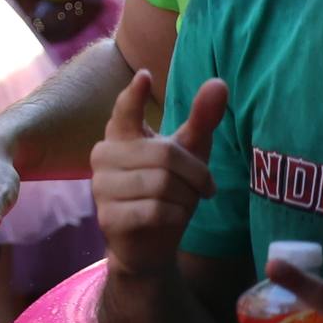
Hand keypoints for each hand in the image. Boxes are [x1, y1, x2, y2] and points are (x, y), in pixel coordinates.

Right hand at [92, 71, 224, 278]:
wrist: (147, 246)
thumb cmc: (168, 192)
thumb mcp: (189, 155)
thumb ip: (201, 120)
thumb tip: (220, 82)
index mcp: (121, 136)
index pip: (125, 110)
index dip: (134, 95)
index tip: (145, 76)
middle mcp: (103, 155)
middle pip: (166, 155)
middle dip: (196, 175)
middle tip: (203, 188)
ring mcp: (102, 186)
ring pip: (162, 184)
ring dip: (185, 198)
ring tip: (182, 204)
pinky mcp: (109, 216)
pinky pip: (156, 210)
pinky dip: (176, 216)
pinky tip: (171, 219)